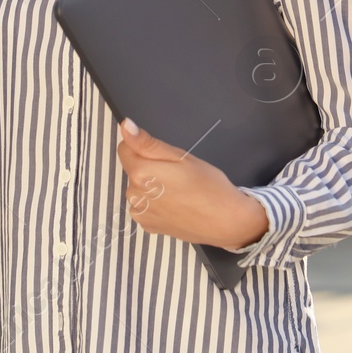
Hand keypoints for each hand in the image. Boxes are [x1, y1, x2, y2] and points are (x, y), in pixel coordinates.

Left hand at [115, 117, 268, 248]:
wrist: (226, 222)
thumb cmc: (208, 184)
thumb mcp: (181, 157)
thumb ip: (147, 143)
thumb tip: (125, 126)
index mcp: (140, 173)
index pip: (125, 149)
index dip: (143, 147)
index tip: (164, 155)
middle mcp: (134, 195)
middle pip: (132, 170)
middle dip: (149, 167)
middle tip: (177, 173)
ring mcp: (140, 214)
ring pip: (138, 188)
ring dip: (151, 186)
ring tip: (178, 190)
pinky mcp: (148, 226)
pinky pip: (145, 206)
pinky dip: (155, 203)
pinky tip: (176, 205)